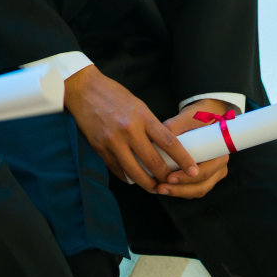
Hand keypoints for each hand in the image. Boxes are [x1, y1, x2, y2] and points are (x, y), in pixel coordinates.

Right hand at [64, 66, 196, 192]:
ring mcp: (112, 141)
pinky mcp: (99, 147)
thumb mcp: (138, 105)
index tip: (193, 171)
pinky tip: (133, 179)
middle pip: (154, 163)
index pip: (170, 143)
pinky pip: (117, 169)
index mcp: (142, 117)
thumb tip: (163, 148)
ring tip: (155, 188)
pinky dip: (127, 177)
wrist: (83, 88)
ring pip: (135, 172)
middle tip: (173, 183)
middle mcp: (128, 130)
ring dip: (148, 184)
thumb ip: (150, 126)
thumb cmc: (113, 94)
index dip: (184, 160)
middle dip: (166, 177)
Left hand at [158, 103, 234, 199]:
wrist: (202, 118)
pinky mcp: (203, 177)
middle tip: (160, 187)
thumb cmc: (196, 117)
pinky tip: (162, 187)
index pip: (205, 172)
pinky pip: (192, 189)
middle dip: (180, 189)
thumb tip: (159, 137)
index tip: (170, 177)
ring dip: (178, 192)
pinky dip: (179, 190)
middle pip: (201, 185)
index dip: (188, 178)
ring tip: (159, 188)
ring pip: (197, 190)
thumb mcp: (186, 117)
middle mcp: (219, 166)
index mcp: (219, 152)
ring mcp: (212, 173)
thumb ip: (174, 126)